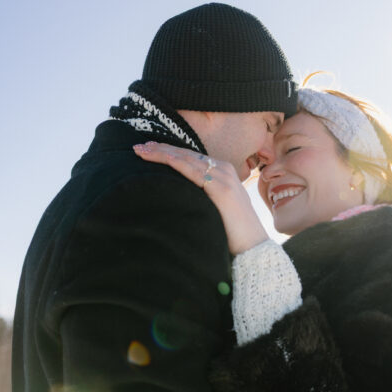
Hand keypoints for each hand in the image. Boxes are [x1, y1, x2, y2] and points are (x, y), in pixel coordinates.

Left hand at [133, 142, 268, 254]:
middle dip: (160, 149)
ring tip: (142, 150)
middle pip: (186, 154)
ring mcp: (223, 177)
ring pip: (186, 159)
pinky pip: (193, 171)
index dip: (168, 151)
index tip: (148, 150)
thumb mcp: (216, 206)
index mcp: (222, 171)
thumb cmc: (233, 230)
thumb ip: (202, 195)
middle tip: (138, 146)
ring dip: (162, 153)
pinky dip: (176, 162)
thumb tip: (180, 196)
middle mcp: (223, 169)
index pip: (190, 157)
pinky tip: (162, 158)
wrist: (253, 245)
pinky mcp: (221, 188)